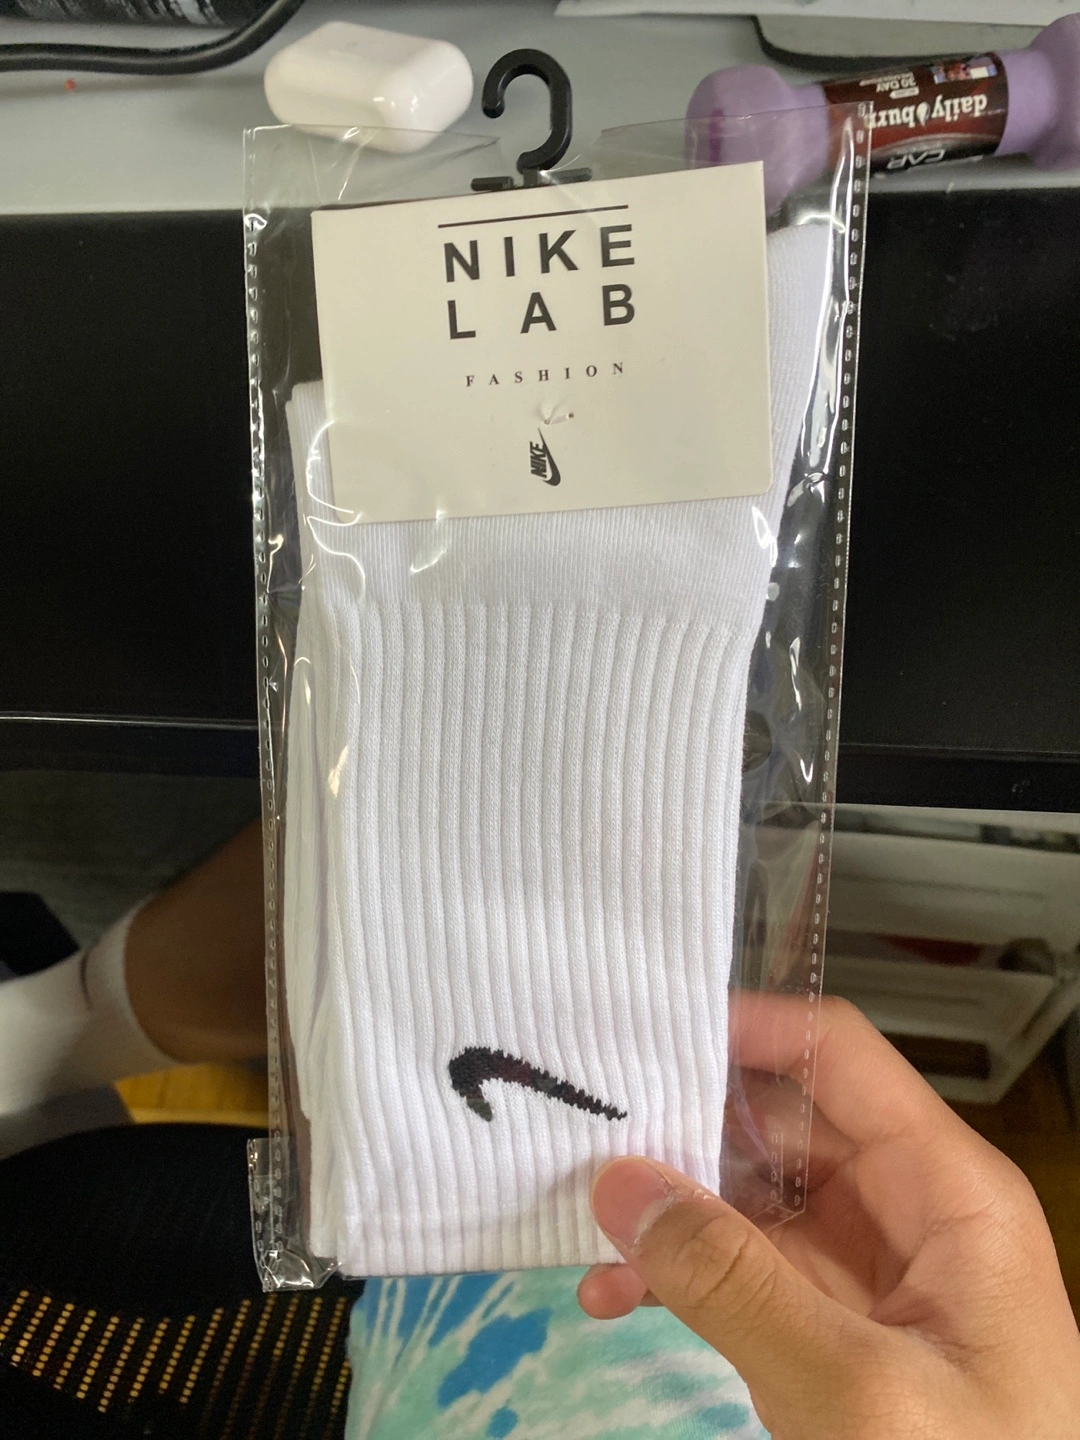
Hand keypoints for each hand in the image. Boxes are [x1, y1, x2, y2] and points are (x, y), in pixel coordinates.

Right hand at [578, 995, 1079, 1439]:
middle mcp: (907, 1207)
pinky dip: (681, 1281)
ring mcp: (868, 1272)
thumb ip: (732, 1282)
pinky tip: (616, 1297)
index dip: (742, 1027)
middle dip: (682, 1126)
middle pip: (781, 1122)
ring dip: (669, 1215)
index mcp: (946, 1186)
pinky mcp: (836, 1331)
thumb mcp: (854, 1387)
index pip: (836, 1055)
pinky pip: (747, 1275)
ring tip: (583, 1230)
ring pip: (751, 1199)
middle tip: (583, 1131)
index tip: (638, 1031)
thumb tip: (619, 1182)